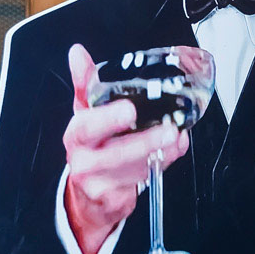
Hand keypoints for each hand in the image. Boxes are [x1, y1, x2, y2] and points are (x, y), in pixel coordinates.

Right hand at [62, 44, 188, 253]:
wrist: (88, 195)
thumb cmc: (91, 149)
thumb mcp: (86, 114)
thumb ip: (86, 83)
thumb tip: (77, 53)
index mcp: (78, 135)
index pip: (86, 126)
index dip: (107, 118)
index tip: (129, 110)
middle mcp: (84, 160)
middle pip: (113, 154)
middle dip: (143, 142)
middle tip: (168, 130)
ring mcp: (98, 183)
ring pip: (133, 169)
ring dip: (159, 153)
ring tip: (177, 138)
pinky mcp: (114, 199)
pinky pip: (142, 182)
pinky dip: (162, 164)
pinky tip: (173, 151)